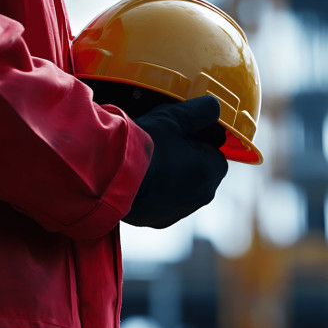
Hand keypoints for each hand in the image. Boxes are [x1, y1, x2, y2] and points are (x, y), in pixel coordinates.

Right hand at [123, 95, 228, 227]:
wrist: (112, 176)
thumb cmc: (147, 145)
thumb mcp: (175, 117)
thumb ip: (201, 110)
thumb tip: (214, 106)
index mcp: (212, 171)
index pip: (214, 151)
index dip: (197, 141)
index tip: (179, 135)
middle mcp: (202, 196)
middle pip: (200, 172)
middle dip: (186, 160)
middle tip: (163, 146)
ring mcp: (181, 211)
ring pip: (182, 188)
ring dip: (172, 176)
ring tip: (149, 162)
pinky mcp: (160, 221)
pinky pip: (165, 203)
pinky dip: (158, 192)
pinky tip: (141, 179)